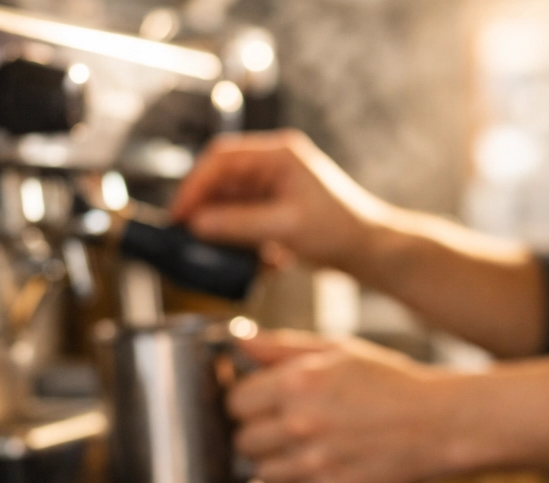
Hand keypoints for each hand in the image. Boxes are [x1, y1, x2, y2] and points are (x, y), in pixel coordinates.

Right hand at [170, 130, 387, 270]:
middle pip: (223, 181)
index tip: (180, 214)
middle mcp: (274, 166)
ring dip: (223, 228)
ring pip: (232, 204)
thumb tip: (198, 224)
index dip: (195, 185)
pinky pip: (247, 221)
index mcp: (278, 155)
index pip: (221, 159)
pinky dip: (242, 241)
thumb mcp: (284, 227)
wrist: (368, 251)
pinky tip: (252, 261)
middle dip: (205, 208)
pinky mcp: (278, 211)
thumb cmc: (338, 230)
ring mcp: (276, 188)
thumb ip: (238, 224)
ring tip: (216, 251)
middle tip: (187, 234)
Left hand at [227, 331, 451, 482]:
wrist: (441, 423)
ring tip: (306, 450)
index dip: (247, 402)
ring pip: (262, 475)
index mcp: (297, 384)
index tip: (263, 403)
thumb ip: (282, 347)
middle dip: (259, 434)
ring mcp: (315, 464)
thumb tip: (238, 342)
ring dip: (277, 464)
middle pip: (243, 442)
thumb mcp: (339, 350)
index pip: (234, 403)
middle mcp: (300, 425)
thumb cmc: (390, 382)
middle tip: (286, 428)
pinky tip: (323, 469)